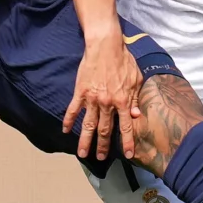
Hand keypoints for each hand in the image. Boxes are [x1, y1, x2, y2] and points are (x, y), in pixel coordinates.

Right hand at [61, 37, 142, 160]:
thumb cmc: (123, 60)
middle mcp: (107, 103)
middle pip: (105, 130)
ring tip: (82, 153)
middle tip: (101, 157)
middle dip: (103, 146)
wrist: (105, 45)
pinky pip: (73, 110)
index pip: (126, 126)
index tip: (128, 155)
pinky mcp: (80, 92)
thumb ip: (135, 98)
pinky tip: (65, 130)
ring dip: (85, 140)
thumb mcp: (136, 78)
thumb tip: (137, 114)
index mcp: (122, 101)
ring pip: (88, 125)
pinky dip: (68, 120)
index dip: (127, 142)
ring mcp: (92, 99)